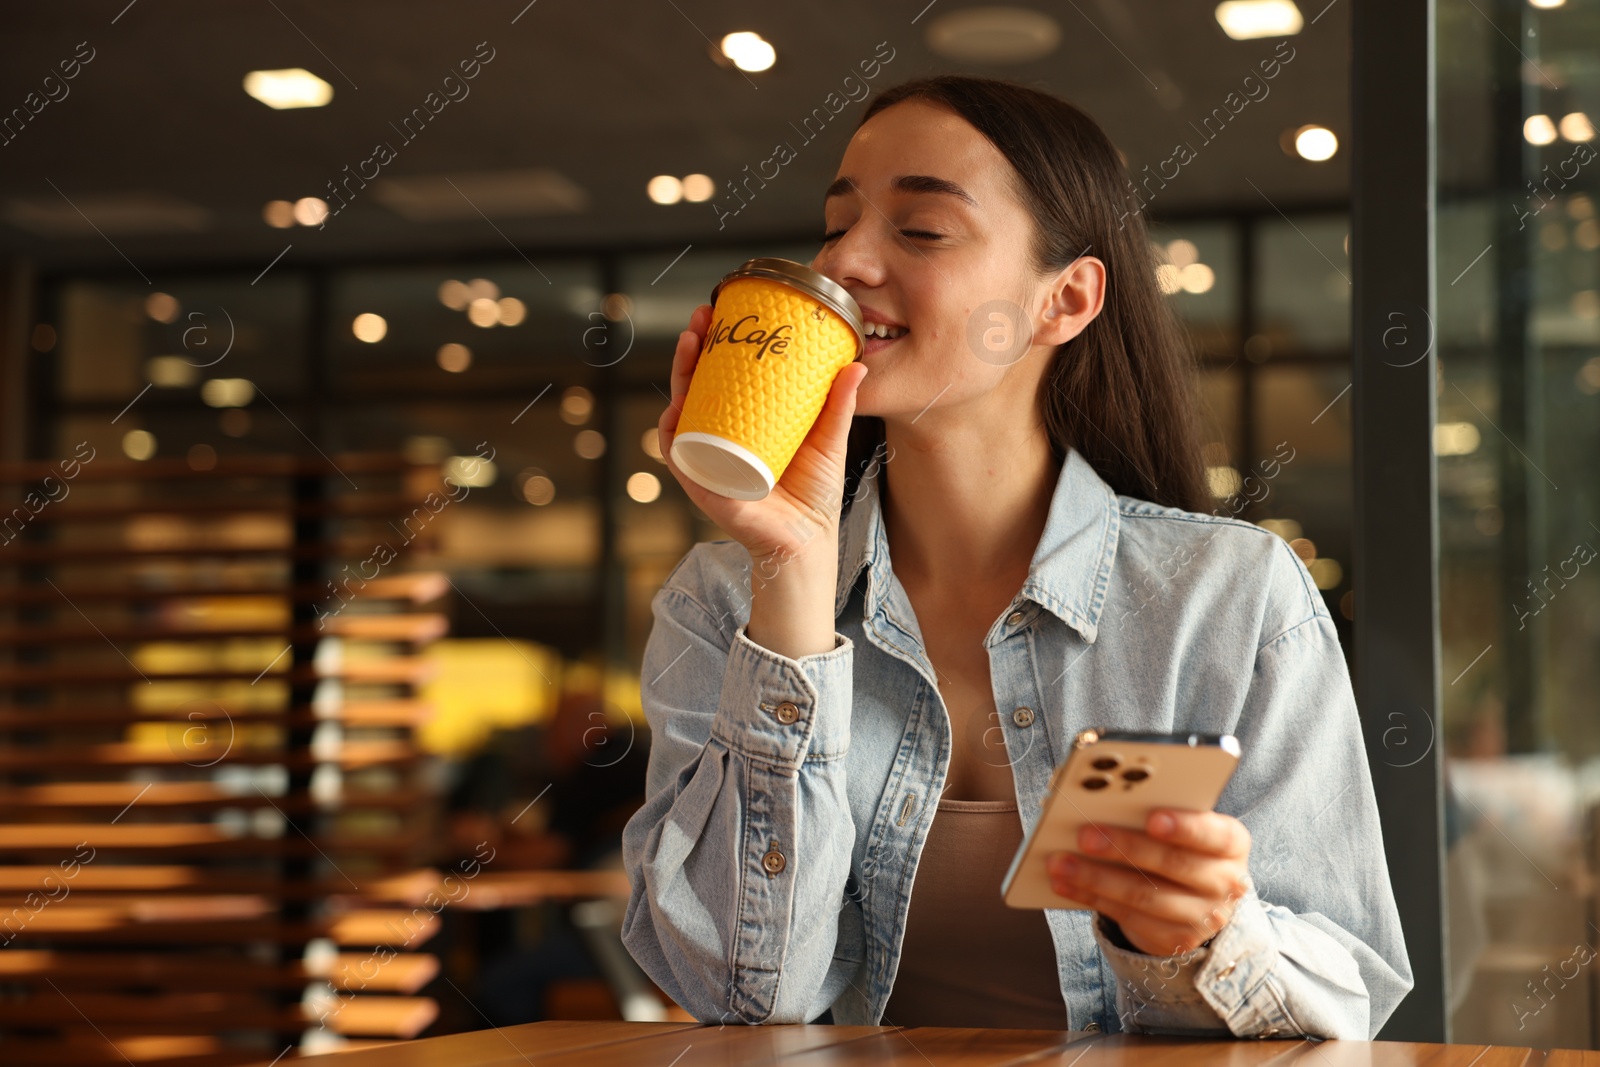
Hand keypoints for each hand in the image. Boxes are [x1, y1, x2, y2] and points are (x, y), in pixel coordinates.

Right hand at [657, 303, 869, 564]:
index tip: (720, 313)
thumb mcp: (829, 438)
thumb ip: (840, 404)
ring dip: (678, 377)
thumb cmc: (814, 492)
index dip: (716, 344)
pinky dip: (670, 432)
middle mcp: (720, 436)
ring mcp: (708, 457)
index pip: (723, 376)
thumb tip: (856, 364)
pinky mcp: (703, 483)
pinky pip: (678, 454)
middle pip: (696, 385)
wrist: (807, 539)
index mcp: (745, 423)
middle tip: (701, 318)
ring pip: (681, 411)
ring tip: (689, 346)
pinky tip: (675, 408)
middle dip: (691, 350)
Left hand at [1046, 809, 1252, 956]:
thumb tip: (1101, 797)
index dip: (1184, 826)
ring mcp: (1203, 916)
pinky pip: (1129, 917)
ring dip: (1096, 878)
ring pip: (1145, 895)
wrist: (1197, 899)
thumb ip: (1153, 810)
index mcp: (1231, 841)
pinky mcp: (1176, 939)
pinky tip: (1064, 883)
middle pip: (1173, 864)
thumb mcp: (1181, 825)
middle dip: (1124, 848)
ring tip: (1059, 862)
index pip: (1214, 833)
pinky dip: (1091, 897)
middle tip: (1083, 835)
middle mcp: (1226, 881)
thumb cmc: (1180, 844)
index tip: (1151, 818)